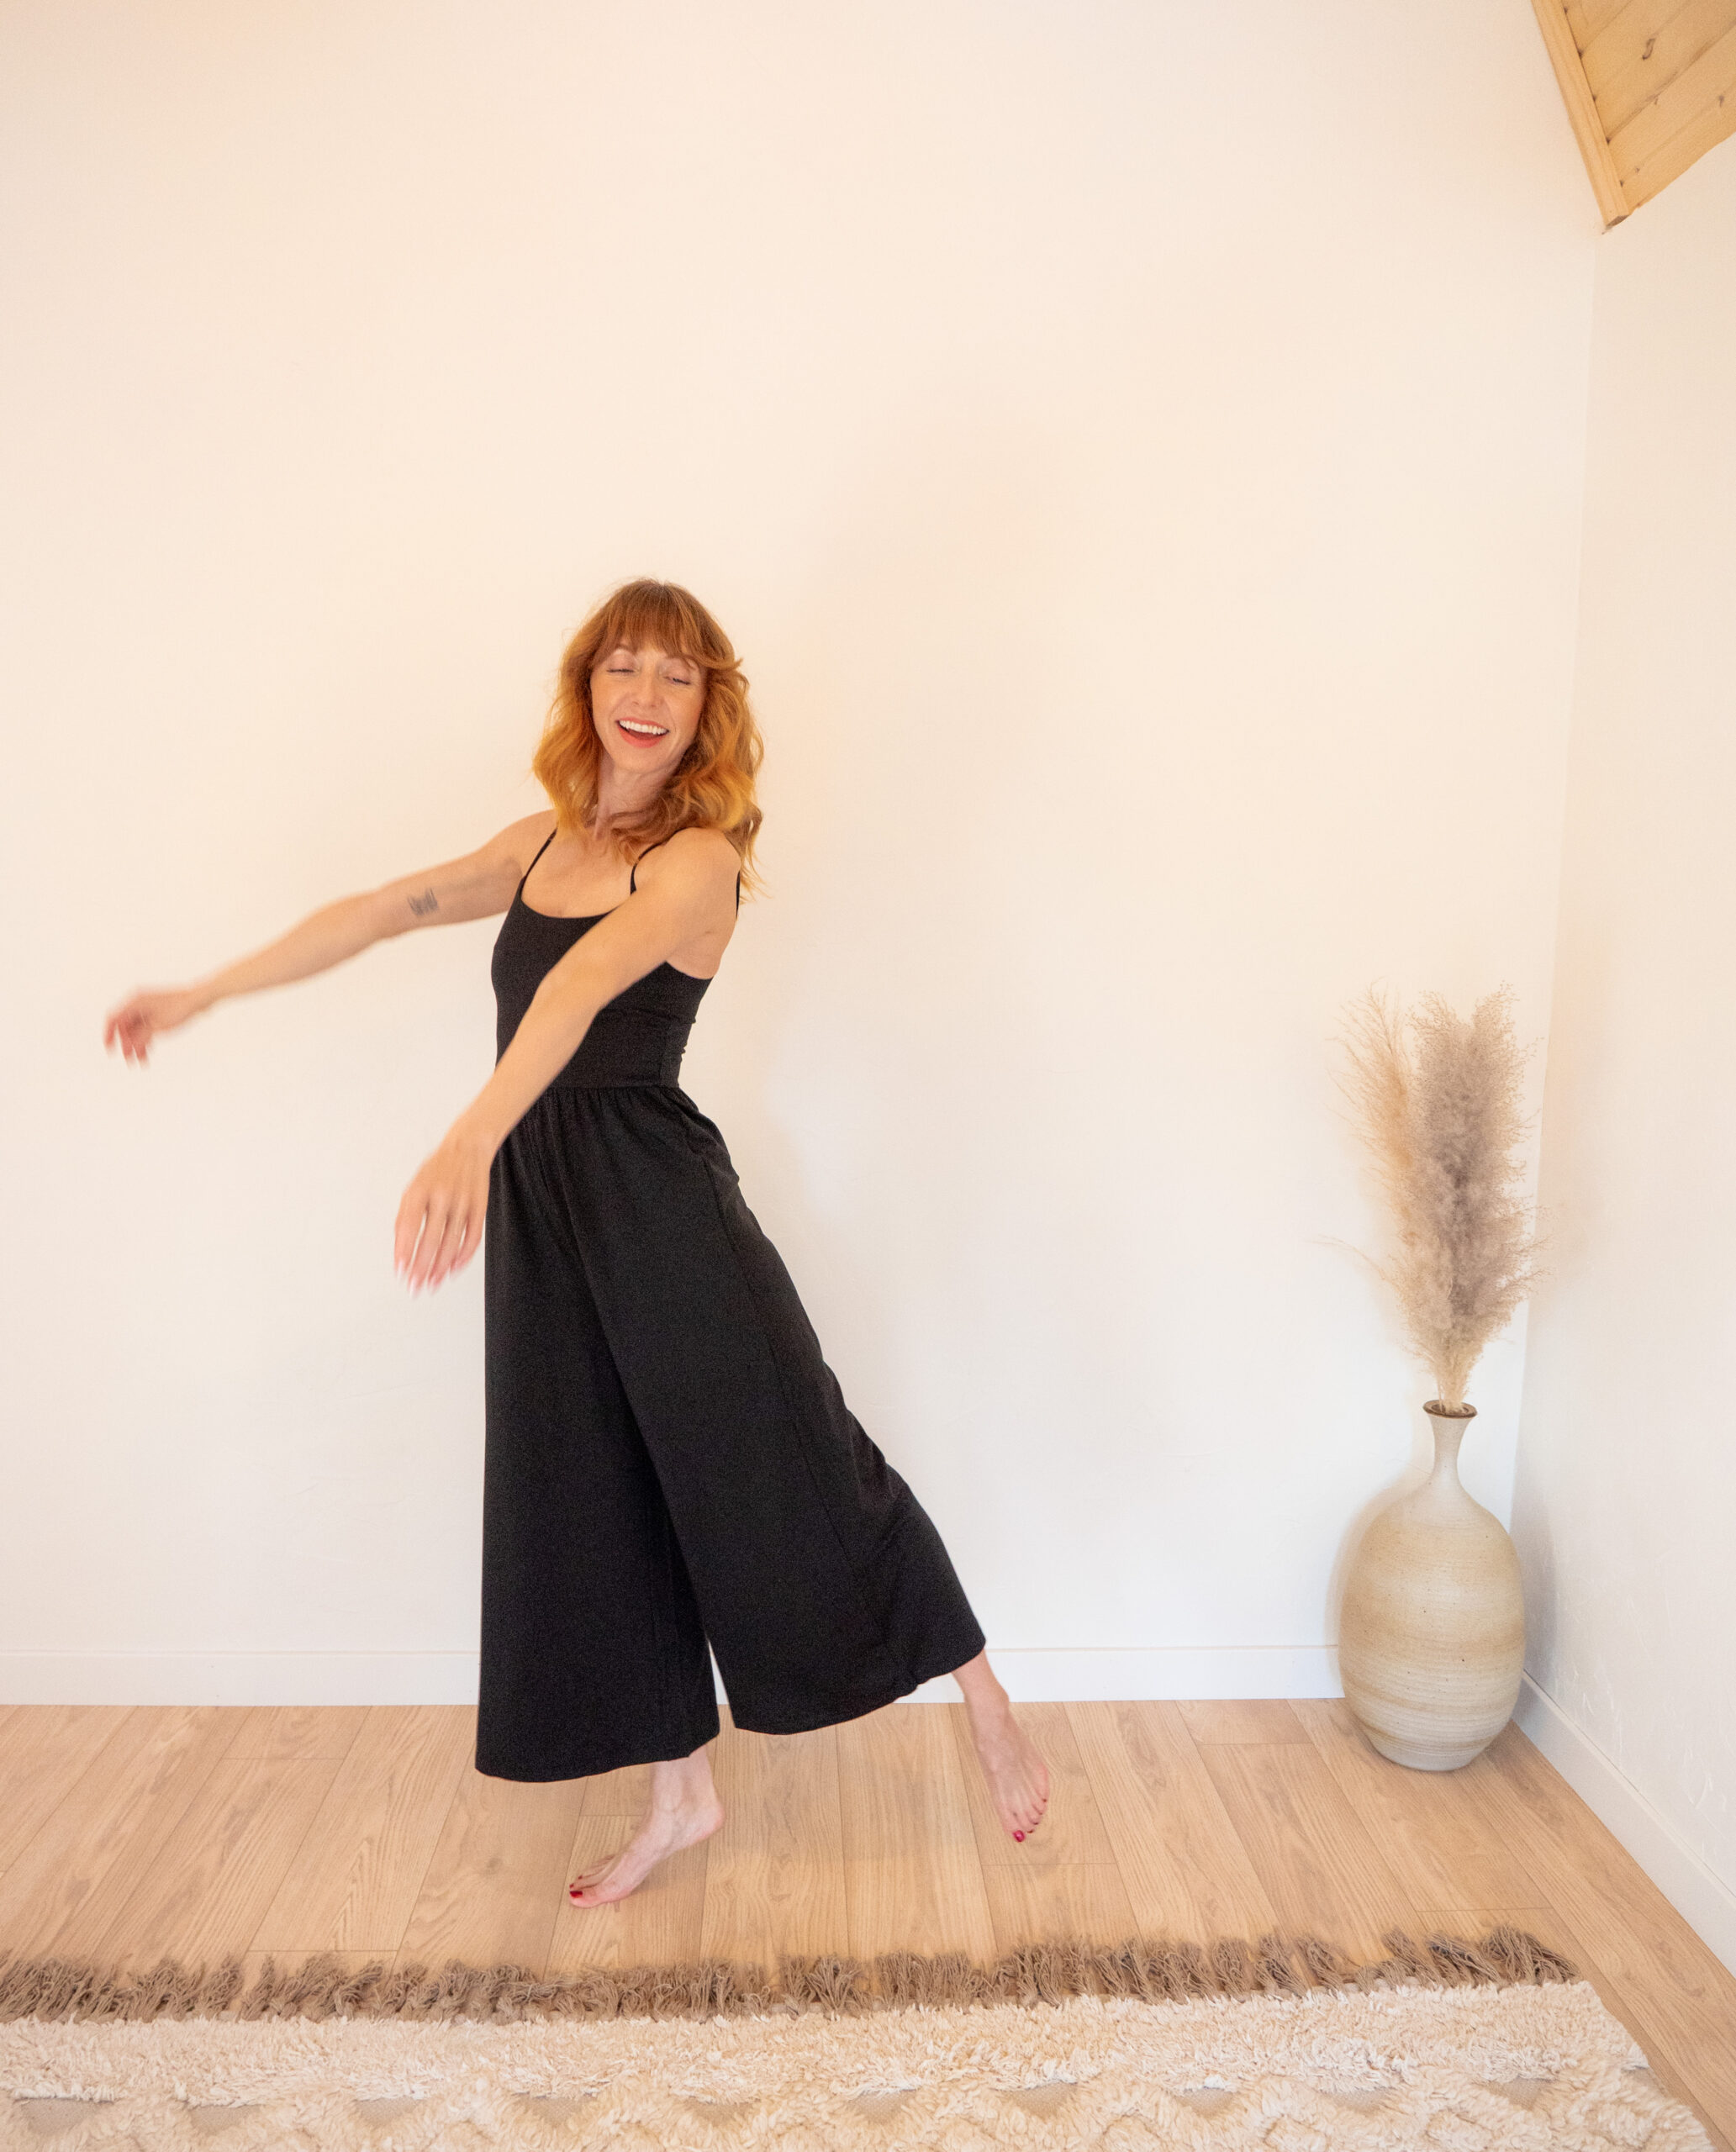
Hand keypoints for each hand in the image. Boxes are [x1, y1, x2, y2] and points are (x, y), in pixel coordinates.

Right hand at [103, 985, 209, 1064]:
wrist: (199, 999)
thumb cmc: (179, 1008)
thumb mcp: (156, 1027)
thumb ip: (139, 1037)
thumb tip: (126, 1048)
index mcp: (134, 1001)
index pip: (113, 1019)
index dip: (108, 1035)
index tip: (110, 1050)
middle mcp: (137, 1003)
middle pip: (125, 1027)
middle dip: (128, 1045)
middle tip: (131, 1062)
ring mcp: (146, 1008)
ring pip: (136, 1030)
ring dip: (137, 1046)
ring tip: (142, 1062)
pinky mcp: (155, 1012)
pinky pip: (145, 1028)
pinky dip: (145, 1040)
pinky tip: (147, 1054)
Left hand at [395, 1123, 493, 1293]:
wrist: (468, 1146)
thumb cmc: (437, 1171)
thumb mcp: (413, 1187)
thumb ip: (405, 1217)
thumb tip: (401, 1250)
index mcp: (420, 1190)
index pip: (409, 1226)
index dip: (404, 1250)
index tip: (401, 1270)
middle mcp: (441, 1196)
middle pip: (431, 1239)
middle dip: (422, 1266)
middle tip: (415, 1286)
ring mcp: (462, 1201)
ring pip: (452, 1242)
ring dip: (441, 1267)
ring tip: (433, 1282)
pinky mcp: (479, 1206)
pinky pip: (473, 1237)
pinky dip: (464, 1255)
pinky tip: (454, 1268)